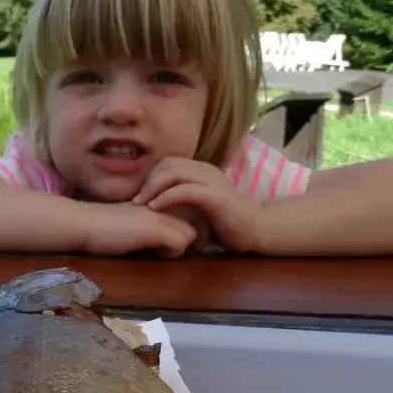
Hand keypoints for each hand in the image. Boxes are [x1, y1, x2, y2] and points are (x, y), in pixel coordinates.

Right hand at [83, 202, 197, 257]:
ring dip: (182, 247)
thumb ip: (157, 220)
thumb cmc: (107, 222)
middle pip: (201, 223)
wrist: (87, 222)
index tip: (178, 238)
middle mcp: (168, 202)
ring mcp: (165, 215)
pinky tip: (153, 253)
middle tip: (175, 247)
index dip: (193, 227)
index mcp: (164, 196)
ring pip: (194, 235)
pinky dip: (171, 253)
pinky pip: (181, 245)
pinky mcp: (159, 229)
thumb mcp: (139, 217)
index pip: (196, 212)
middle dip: (195, 238)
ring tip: (162, 249)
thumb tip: (173, 236)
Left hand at [134, 157, 267, 252]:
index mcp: (201, 171)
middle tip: (134, 199)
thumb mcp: (199, 207)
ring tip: (140, 203)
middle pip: (167, 164)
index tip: (138, 194)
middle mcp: (206, 171)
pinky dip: (166, 197)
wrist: (257, 230)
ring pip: (174, 173)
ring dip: (152, 187)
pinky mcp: (215, 197)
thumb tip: (155, 205)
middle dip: (147, 180)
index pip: (168, 162)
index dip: (150, 175)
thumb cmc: (226, 222)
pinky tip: (155, 208)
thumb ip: (182, 200)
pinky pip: (185, 190)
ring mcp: (211, 181)